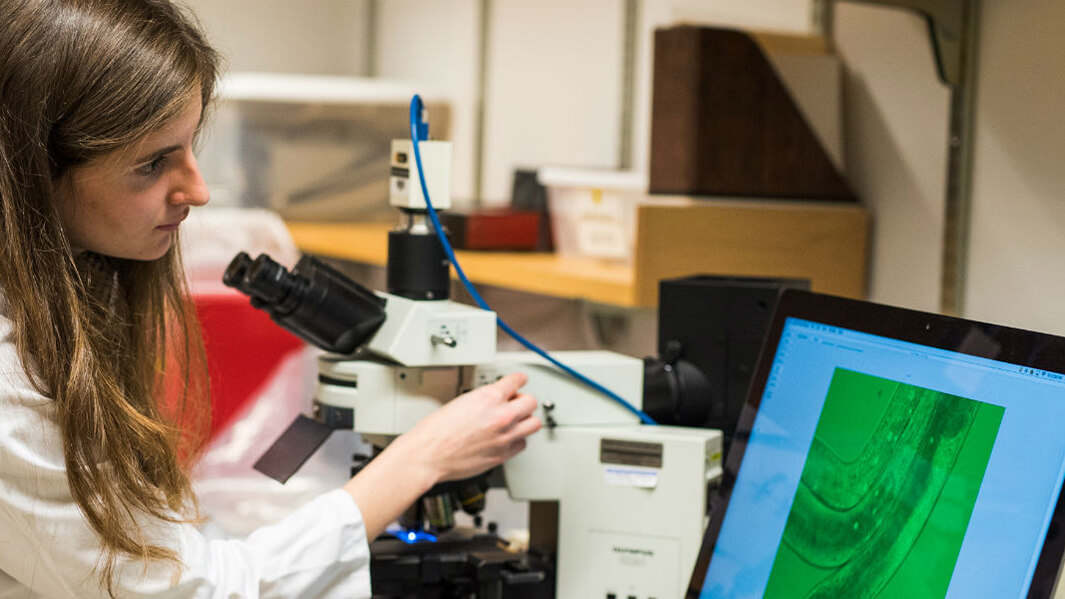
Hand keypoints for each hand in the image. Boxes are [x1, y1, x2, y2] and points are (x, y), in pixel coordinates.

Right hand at [390, 372, 541, 482]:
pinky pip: (522, 444)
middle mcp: (501, 416)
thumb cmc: (435, 432)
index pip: (516, 381)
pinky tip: (508, 438)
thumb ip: (482, 401)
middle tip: (516, 403)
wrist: (427, 455)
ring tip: (516, 421)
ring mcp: (504, 437)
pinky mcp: (502, 455)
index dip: (519, 380)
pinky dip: (517, 440)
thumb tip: (491, 402)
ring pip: (533, 424)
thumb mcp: (460, 402)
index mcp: (489, 398)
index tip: (520, 381)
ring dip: (526, 421)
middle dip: (524, 401)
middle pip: (531, 402)